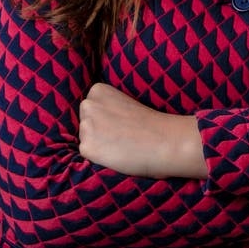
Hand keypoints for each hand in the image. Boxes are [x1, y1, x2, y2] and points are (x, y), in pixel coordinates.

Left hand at [78, 83, 206, 178]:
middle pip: (84, 121)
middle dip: (98, 129)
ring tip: (121, 144)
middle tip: (121, 134)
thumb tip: (93, 120)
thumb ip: (106, 106)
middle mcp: (87, 105)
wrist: (164, 141)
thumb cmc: (150, 123)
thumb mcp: (125, 103)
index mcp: (98, 90)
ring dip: (98, 143)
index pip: (90, 107)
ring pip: (85, 138)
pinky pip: (88, 154)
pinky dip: (99, 157)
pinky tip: (116, 154)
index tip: (122, 121)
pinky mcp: (86, 147)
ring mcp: (86, 126)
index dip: (106, 117)